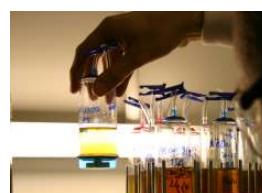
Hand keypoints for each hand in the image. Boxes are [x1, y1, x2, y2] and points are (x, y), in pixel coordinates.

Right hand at [70, 12, 202, 97]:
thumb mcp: (136, 57)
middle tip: (94, 98)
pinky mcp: (136, 42)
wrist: (185, 22)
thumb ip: (115, 74)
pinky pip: (123, 60)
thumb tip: (97, 91)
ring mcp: (124, 37)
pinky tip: (122, 91)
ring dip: (110, 80)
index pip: (84, 52)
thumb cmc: (160, 34)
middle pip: (96, 57)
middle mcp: (112, 32)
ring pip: (111, 61)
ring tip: (110, 100)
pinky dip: (122, 75)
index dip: (77, 72)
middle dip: (94, 79)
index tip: (76, 90)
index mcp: (107, 30)